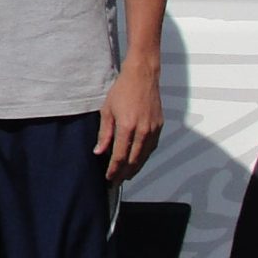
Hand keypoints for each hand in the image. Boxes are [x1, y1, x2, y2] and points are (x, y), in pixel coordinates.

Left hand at [94, 61, 162, 183]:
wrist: (142, 76)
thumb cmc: (122, 90)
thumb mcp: (107, 110)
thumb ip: (104, 133)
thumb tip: (99, 151)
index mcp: (127, 127)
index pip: (120, 156)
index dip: (114, 170)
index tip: (109, 178)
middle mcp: (143, 131)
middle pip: (134, 160)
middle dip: (124, 173)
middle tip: (116, 181)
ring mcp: (153, 129)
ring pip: (144, 156)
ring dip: (135, 168)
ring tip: (126, 175)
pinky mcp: (159, 126)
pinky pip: (151, 147)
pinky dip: (144, 156)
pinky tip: (138, 160)